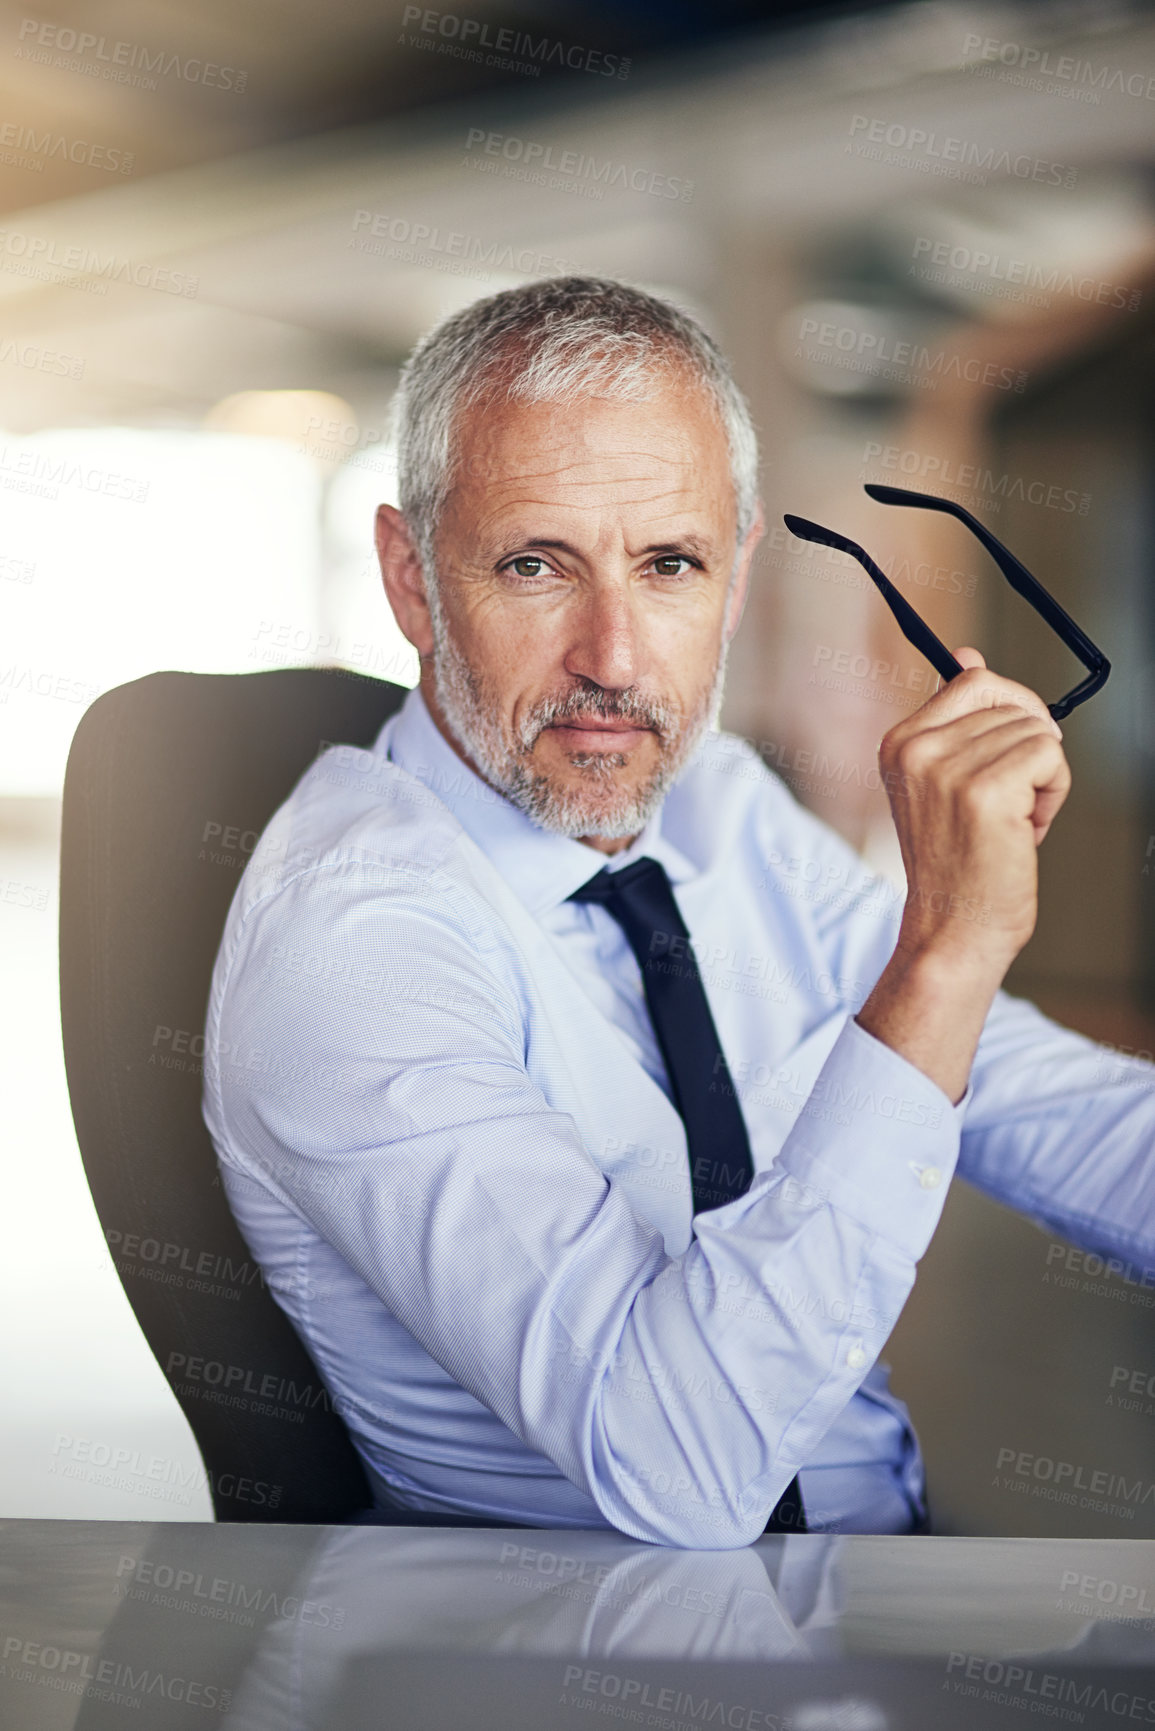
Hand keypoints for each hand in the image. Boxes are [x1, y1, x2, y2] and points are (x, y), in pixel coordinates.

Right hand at [855, 648, 1070, 1104]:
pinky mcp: (986, 791)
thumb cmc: (957, 865)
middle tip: (1015, 799)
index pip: (973, 681)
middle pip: (1012, 703)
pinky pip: (1050, 756)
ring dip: (1043, 778)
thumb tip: (968, 655)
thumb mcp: (943, 783)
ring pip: (1038, 730)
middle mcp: (916, 749)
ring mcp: (947, 768)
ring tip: (1014, 823)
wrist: (952, 932)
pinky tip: (1025, 832)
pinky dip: (1054, 794)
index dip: (1011, 712)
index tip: (1009, 757)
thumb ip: (956, 721)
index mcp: (899, 743)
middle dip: (1030, 749)